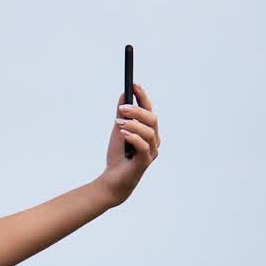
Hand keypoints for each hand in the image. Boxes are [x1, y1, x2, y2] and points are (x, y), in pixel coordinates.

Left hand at [96, 83, 160, 206]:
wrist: (112, 180)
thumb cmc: (118, 157)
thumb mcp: (118, 131)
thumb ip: (122, 115)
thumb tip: (124, 95)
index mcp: (149, 132)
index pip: (149, 111)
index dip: (143, 97)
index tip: (134, 85)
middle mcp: (154, 141)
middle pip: (152, 119)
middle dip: (137, 110)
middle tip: (121, 108)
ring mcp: (151, 152)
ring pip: (149, 132)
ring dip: (134, 124)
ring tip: (119, 122)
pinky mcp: (145, 162)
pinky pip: (144, 146)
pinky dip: (134, 137)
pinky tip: (123, 133)